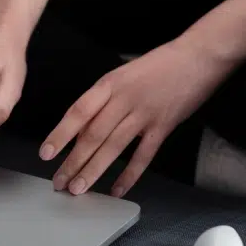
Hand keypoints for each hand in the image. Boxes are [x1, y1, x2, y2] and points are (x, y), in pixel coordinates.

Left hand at [41, 40, 232, 197]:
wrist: (200, 55)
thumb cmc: (162, 63)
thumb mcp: (125, 72)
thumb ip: (106, 97)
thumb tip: (84, 125)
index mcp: (110, 83)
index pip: (78, 112)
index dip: (60, 134)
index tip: (46, 154)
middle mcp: (124, 98)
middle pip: (92, 135)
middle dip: (73, 161)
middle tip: (59, 182)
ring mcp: (144, 113)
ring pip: (113, 147)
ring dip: (94, 170)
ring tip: (79, 188)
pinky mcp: (163, 126)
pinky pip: (143, 156)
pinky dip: (129, 175)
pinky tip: (117, 189)